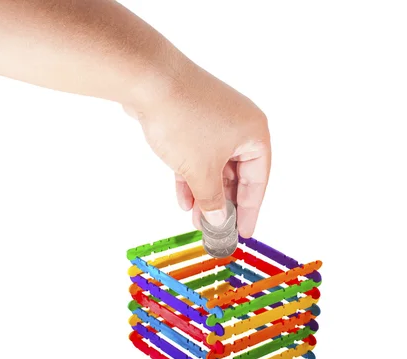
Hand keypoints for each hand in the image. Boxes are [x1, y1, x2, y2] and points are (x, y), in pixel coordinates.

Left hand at [125, 62, 270, 237]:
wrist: (149, 79)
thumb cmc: (184, 120)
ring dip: (205, 192)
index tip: (243, 232)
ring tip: (195, 219)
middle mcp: (240, 125)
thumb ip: (212, 200)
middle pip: (236, 174)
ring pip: (214, 165)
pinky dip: (191, 175)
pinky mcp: (194, 118)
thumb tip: (218, 221)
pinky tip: (182, 198)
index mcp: (255, 134)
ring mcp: (215, 120)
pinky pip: (198, 154)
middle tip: (215, 229)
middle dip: (222, 203)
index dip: (249, 210)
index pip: (258, 181)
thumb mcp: (201, 171)